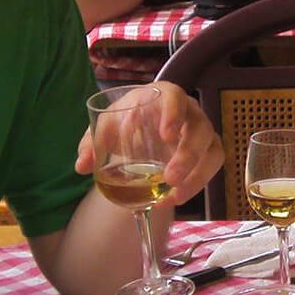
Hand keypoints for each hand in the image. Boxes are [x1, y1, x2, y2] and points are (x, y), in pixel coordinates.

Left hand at [75, 82, 222, 205]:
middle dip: (188, 155)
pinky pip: (212, 166)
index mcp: (164, 96)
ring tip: (174, 196)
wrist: (141, 127)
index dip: (174, 114)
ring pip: (212, 149)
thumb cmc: (126, 120)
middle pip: (200, 128)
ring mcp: (202, 132)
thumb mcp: (106, 126)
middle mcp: (189, 111)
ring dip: (197, 174)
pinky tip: (175, 198)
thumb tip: (82, 166)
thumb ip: (92, 142)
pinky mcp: (207, 151)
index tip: (166, 136)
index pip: (175, 97)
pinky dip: (197, 183)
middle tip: (169, 178)